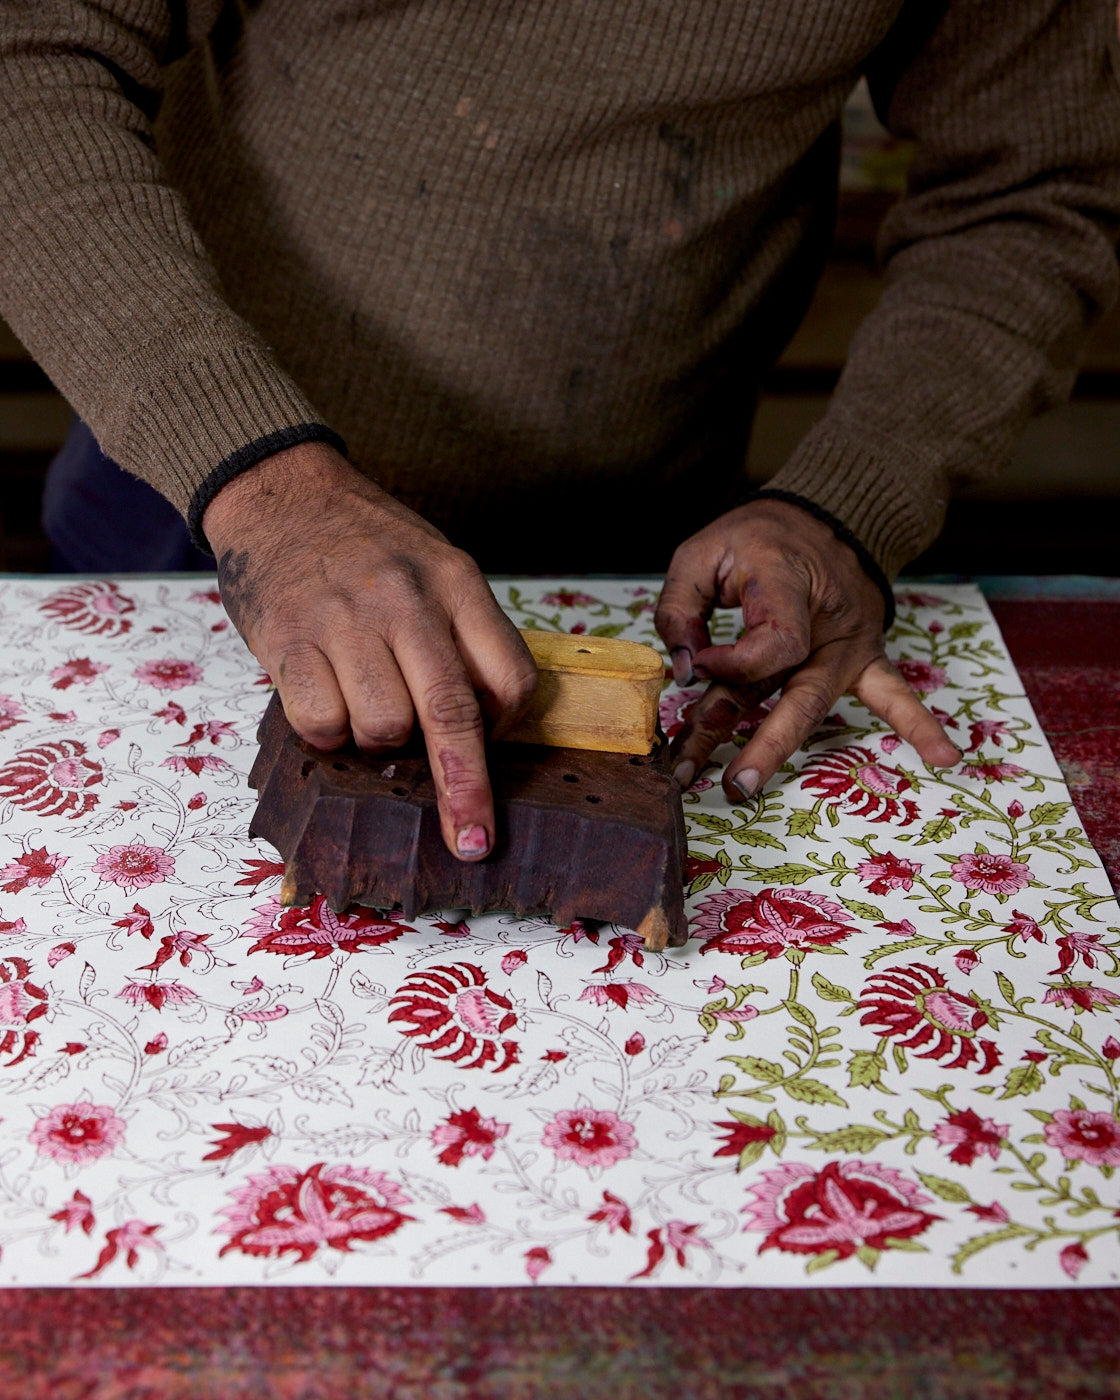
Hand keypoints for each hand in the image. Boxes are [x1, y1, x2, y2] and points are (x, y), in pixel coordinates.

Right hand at [203, 442, 536, 860]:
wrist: (282, 491)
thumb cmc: (367, 542)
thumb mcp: (436, 564)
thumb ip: (465, 632)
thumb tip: (487, 724)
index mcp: (457, 582)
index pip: (509, 677)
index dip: (506, 729)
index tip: (494, 749)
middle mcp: (407, 600)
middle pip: (452, 713)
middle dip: (466, 790)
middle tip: (473, 842)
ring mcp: (346, 619)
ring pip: (385, 727)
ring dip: (378, 740)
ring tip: (362, 701)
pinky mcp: (290, 639)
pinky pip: (322, 723)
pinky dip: (328, 734)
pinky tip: (324, 701)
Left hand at [654, 498, 960, 799]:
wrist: (820, 515)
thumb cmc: (755, 538)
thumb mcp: (702, 554)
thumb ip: (679, 610)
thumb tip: (681, 672)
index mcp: (788, 585)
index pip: (770, 646)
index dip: (729, 665)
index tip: (696, 665)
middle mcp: (828, 621)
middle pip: (797, 695)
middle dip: (759, 744)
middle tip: (728, 784)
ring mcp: (850, 644)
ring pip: (813, 705)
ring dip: (773, 749)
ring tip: (741, 789)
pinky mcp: (863, 657)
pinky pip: (893, 693)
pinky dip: (919, 725)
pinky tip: (946, 756)